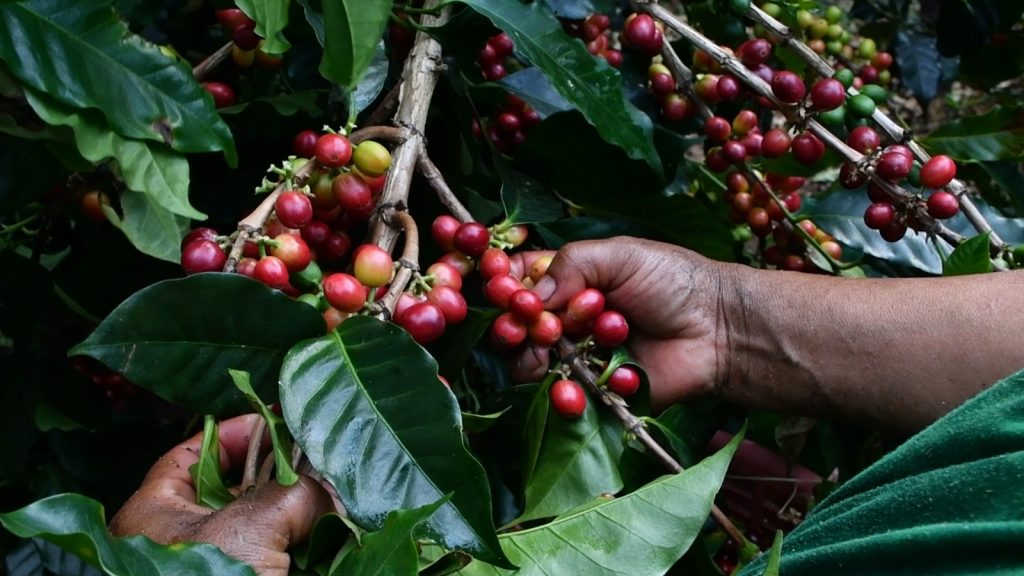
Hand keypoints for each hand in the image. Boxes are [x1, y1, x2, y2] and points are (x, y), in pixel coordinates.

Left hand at [109, 414, 333, 575]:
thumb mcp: (248, 529)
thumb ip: (293, 494)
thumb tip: (330, 487)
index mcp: (155, 512)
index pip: (193, 452)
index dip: (237, 431)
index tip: (279, 419)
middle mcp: (180, 541)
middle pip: (235, 490)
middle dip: (281, 475)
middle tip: (320, 461)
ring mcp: (213, 569)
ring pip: (263, 530)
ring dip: (300, 516)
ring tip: (337, 498)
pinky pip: (276, 560)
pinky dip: (305, 550)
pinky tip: (334, 537)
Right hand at [511, 237, 728, 409]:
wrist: (718, 330)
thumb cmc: (674, 282)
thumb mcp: (621, 255)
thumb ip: (571, 264)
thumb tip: (530, 296)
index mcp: (570, 279)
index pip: (519, 281)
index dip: (505, 286)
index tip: (505, 290)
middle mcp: (566, 317)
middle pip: (515, 324)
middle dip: (516, 324)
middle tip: (532, 324)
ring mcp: (577, 355)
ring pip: (529, 362)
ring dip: (535, 356)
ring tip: (555, 348)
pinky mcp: (593, 389)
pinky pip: (559, 395)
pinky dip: (562, 390)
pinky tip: (575, 385)